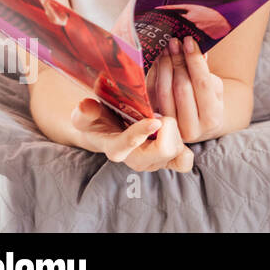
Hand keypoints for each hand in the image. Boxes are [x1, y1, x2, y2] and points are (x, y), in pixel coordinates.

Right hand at [70, 99, 193, 172]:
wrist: (108, 134)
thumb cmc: (98, 122)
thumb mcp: (86, 115)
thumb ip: (84, 112)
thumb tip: (85, 105)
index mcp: (116, 149)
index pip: (128, 144)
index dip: (142, 133)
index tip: (154, 121)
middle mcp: (136, 161)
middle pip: (164, 151)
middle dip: (168, 130)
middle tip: (159, 116)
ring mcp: (153, 164)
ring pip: (177, 151)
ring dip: (175, 133)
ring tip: (162, 122)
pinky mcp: (166, 162)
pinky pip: (184, 163)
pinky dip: (185, 149)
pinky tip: (175, 135)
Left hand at [147, 37, 225, 142]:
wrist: (199, 126)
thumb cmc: (208, 102)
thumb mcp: (215, 90)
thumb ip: (205, 73)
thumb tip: (194, 48)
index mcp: (212, 118)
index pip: (202, 84)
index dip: (195, 61)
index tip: (189, 41)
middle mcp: (192, 128)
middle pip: (182, 88)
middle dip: (178, 61)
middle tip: (174, 42)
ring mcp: (171, 129)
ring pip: (164, 92)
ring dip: (164, 67)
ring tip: (166, 49)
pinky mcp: (156, 124)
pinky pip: (152, 96)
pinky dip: (154, 77)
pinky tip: (158, 62)